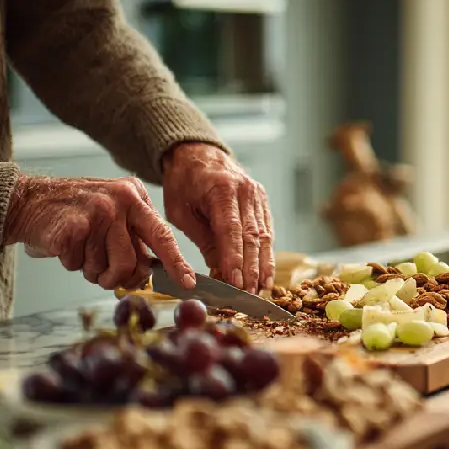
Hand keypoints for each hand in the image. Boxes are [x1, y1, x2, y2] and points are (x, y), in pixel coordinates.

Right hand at [4, 175, 195, 290]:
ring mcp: (97, 212)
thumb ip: (134, 240)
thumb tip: (150, 275)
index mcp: (135, 196)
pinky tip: (65, 245)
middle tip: (107, 275)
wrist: (29, 200)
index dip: (177, 263)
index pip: (163, 235)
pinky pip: (79, 265)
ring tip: (82, 253)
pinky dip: (71, 263)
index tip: (188, 283)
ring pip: (107, 269)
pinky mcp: (73, 227)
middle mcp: (120, 200)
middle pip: (134, 262)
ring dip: (92, 271)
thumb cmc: (76, 214)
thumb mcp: (114, 215)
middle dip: (121, 278)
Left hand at [161, 142, 274, 292]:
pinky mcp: (263, 201)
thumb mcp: (181, 212)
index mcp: (221, 190)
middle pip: (252, 236)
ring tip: (260, 289)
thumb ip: (202, 239)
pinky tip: (265, 274)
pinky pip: (268, 231)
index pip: (231, 230)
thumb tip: (219, 271)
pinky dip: (267, 254)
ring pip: (264, 236)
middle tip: (248, 295)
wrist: (198, 153)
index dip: (234, 259)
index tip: (235, 283)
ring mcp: (258, 195)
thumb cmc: (183, 183)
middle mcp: (245, 191)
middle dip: (251, 269)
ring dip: (263, 265)